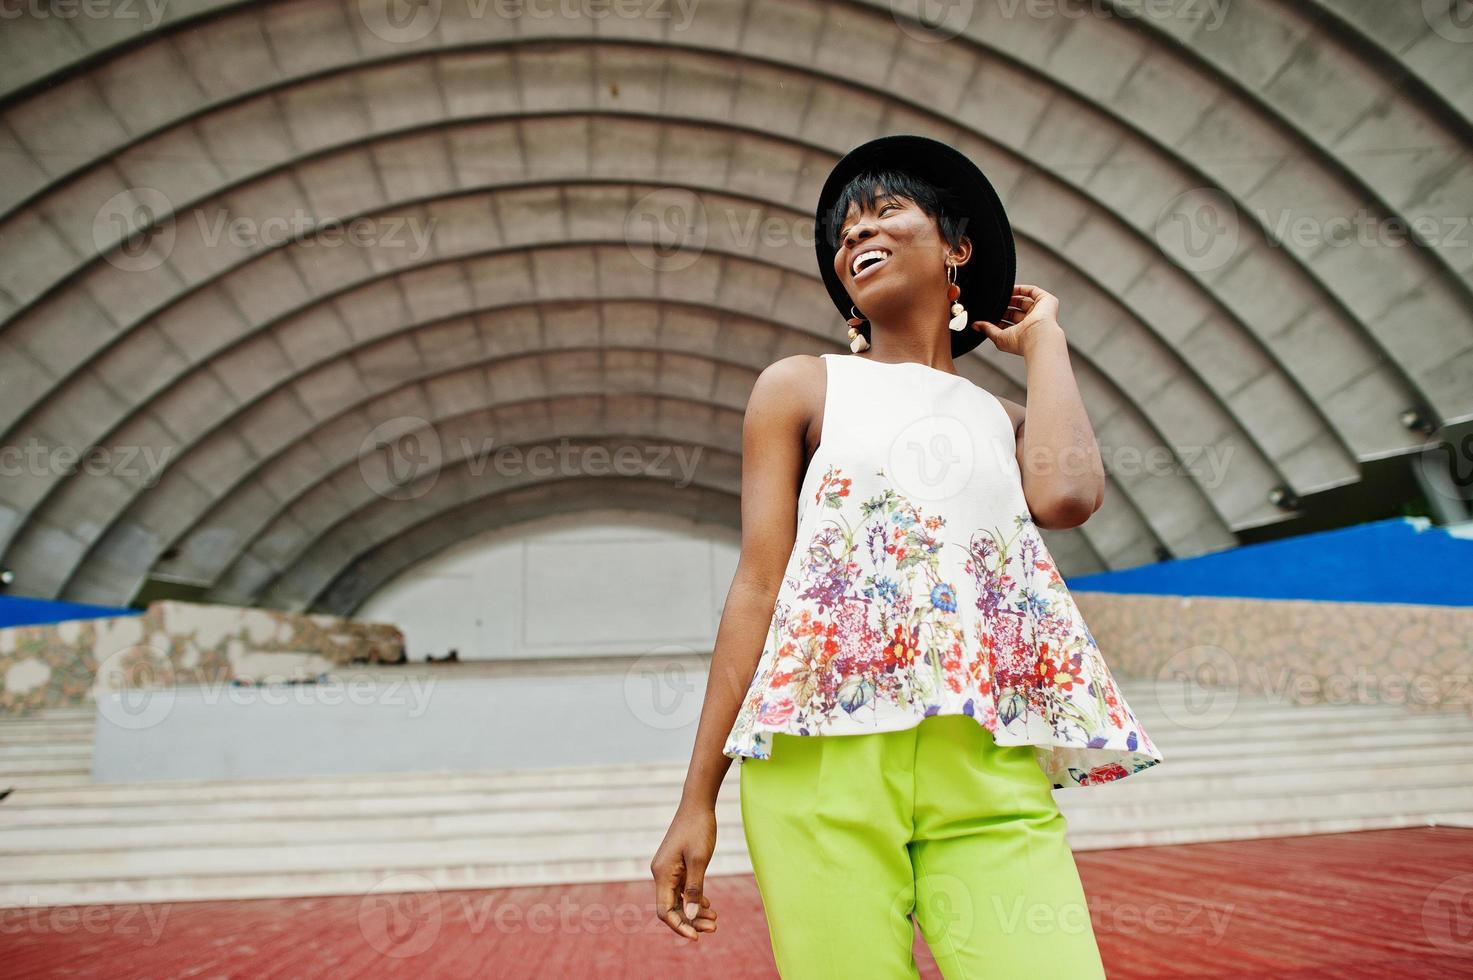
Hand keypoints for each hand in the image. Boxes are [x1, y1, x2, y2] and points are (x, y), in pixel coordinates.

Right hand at [651, 802, 719, 941]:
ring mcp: (668, 870)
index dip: (679, 926)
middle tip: (714, 927)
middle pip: (672, 908)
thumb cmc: (698, 829)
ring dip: (695, 912)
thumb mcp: (699, 860)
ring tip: (715, 919)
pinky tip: (708, 905)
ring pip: (678, 900)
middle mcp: (661, 874)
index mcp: (662, 874)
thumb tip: (692, 917)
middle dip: (691, 921)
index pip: (665, 911)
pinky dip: (694, 898)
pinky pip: (682, 889)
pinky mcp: (676, 865)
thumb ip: (695, 889)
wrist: (698, 804)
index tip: (696, 937)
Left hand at [971, 284, 1063, 356]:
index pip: (1010, 322)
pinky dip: (1021, 289)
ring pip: (1023, 300)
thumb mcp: (999, 337)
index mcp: (1024, 333)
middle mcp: (1034, 322)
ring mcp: (1041, 311)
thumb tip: (975, 325)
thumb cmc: (1021, 342)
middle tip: (992, 305)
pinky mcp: (1046, 301)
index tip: (988, 315)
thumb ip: (988, 330)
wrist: (1037, 337)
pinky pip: (1032, 291)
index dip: (999, 318)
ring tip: (998, 296)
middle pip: (1016, 311)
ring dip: (1011, 298)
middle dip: (1004, 307)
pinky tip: (1009, 289)